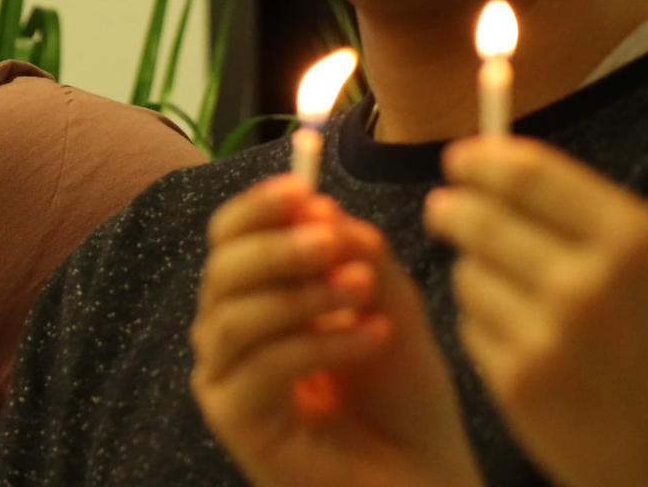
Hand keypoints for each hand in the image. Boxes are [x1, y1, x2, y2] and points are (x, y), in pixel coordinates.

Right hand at [190, 174, 481, 486]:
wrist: (424, 476)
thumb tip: (321, 205)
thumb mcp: (388, 302)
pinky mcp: (234, 424)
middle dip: (280, 247)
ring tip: (363, 290)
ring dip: (302, 294)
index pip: (229, 236)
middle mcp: (226, 334)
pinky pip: (264, 367)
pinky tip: (373, 338)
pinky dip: (320, 344)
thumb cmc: (402, 394)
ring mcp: (224, 381)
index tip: (306, 189)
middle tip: (334, 241)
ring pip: (236, 316)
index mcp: (253, 294)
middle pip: (222, 270)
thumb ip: (356, 253)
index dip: (260, 207)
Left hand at [426, 135, 647, 486]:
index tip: (461, 158)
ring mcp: (547, 339)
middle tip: (444, 207)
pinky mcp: (520, 388)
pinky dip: (485, 325)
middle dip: (454, 207)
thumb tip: (508, 173)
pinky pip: (474, 330)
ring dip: (475, 271)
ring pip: (469, 275)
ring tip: (504, 285)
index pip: (527, 173)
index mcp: (636, 241)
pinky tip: (520, 337)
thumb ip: (596, 225)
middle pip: (480, 218)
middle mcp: (585, 284)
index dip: (483, 160)